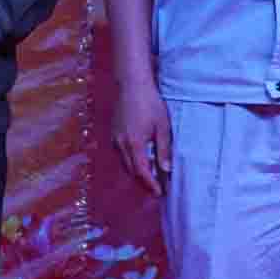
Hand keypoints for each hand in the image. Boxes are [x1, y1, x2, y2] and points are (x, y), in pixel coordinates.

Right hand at [113, 82, 172, 197]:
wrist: (131, 84)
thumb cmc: (150, 103)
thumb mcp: (162, 126)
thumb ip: (163, 149)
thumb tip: (166, 170)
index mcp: (134, 144)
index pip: (142, 172)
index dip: (151, 185)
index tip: (160, 193)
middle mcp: (121, 144)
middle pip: (131, 171)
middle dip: (144, 182)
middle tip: (157, 190)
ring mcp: (115, 139)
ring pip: (125, 164)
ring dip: (136, 173)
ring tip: (150, 178)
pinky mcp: (113, 133)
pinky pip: (121, 155)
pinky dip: (130, 162)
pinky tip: (139, 161)